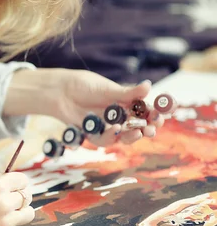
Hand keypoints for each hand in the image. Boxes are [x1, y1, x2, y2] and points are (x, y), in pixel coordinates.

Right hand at [0, 157, 33, 225]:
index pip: (23, 180)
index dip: (17, 182)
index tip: (11, 187)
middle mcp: (4, 203)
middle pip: (26, 197)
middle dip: (17, 197)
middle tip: (5, 201)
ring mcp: (4, 222)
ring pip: (27, 214)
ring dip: (18, 212)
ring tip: (3, 213)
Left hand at [4, 69, 164, 145]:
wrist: (61, 92)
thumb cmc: (85, 86)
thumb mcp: (107, 89)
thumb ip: (127, 92)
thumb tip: (148, 86)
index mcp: (128, 103)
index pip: (148, 111)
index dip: (156, 114)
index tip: (162, 114)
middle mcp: (121, 116)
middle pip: (140, 127)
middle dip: (148, 128)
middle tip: (153, 128)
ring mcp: (109, 126)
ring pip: (125, 136)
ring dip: (134, 136)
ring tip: (139, 132)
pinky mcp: (96, 134)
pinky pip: (106, 139)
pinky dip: (112, 136)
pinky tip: (116, 129)